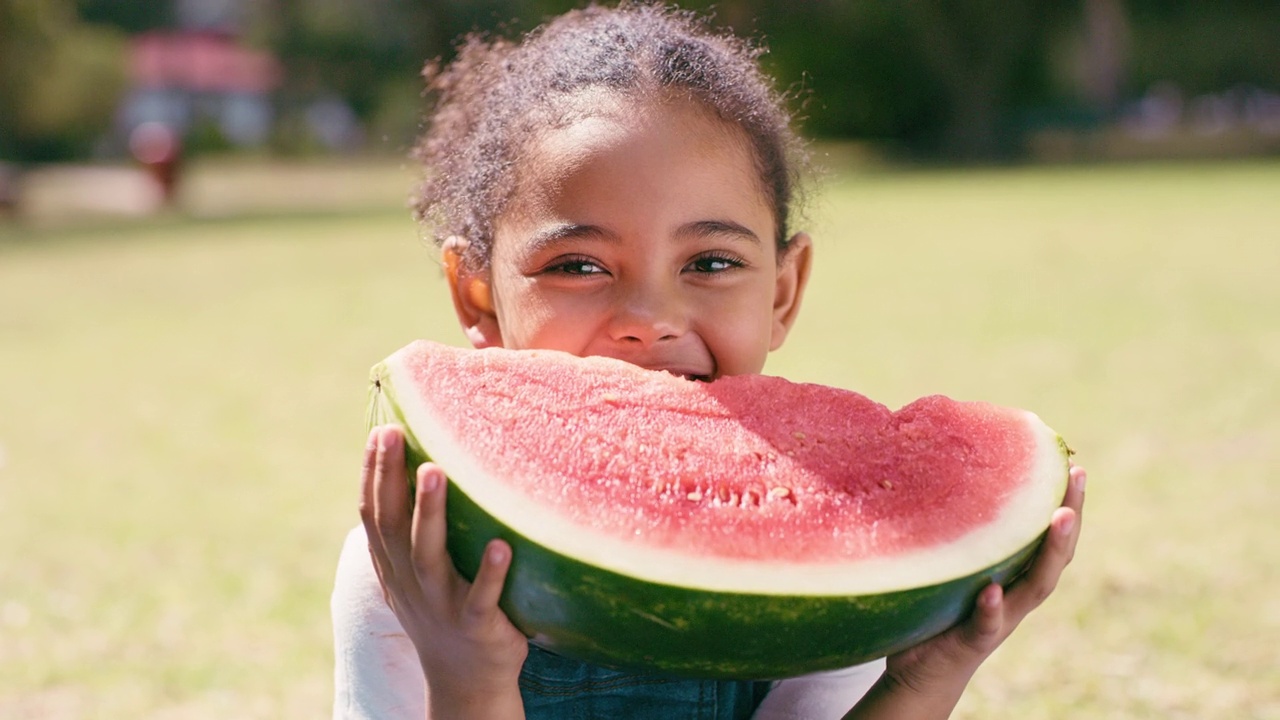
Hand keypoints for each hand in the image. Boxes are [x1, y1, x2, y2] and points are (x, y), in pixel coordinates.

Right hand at [360, 424, 527, 718]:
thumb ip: (412, 528)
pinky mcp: (477, 626)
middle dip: (391, 478)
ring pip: (429, 555)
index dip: (372, 473)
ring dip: (430, 513)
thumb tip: (423, 463)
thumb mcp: (417, 572)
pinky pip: (482, 599)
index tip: (380, 430)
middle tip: (395, 433)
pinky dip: (490, 574)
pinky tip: (502, 546)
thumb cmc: (445, 609)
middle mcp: (411, 580)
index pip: (375, 513)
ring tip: (434, 472)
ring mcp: (442, 604)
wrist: (464, 681)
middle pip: (393, 525)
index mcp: (395, 565)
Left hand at [883, 463, 1086, 700]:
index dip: (1065, 501)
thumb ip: (953, 530)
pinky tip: (991, 590)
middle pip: (1055, 554)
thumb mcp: (948, 562)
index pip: (1046, 534)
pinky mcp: (973, 641)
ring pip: (1035, 586)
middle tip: (1077, 476)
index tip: (1073, 463)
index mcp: (1012, 572)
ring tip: (1059, 518)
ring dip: (1049, 552)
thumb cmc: (935, 607)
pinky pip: (986, 624)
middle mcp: (1015, 593)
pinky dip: (991, 607)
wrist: (920, 670)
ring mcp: (1000, 617)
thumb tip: (935, 464)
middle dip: (1070, 516)